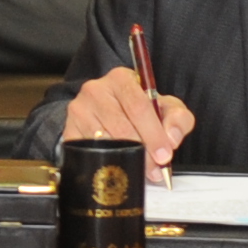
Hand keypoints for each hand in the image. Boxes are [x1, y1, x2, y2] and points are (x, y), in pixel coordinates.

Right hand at [59, 63, 194, 173]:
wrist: (106, 114)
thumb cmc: (138, 110)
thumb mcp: (165, 108)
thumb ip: (178, 120)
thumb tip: (172, 138)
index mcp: (121, 78)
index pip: (139, 107)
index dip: (154, 134)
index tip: (164, 155)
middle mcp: (96, 90)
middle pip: (122, 127)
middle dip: (143, 152)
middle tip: (155, 169)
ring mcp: (79, 110)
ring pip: (105, 142)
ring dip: (126, 159)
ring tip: (140, 168)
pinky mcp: (69, 130)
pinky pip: (89, 152)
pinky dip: (106, 162)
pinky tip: (118, 165)